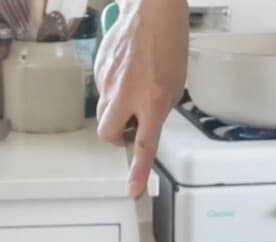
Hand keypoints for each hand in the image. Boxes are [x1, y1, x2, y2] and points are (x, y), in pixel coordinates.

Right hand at [95, 0, 188, 196]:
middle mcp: (127, 94)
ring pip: (104, 112)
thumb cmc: (169, 43)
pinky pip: (102, 90)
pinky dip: (113, 89)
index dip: (138, 170)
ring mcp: (109, 81)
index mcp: (153, 100)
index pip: (145, 144)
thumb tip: (144, 122)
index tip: (132, 190)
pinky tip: (127, 71)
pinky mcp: (99, 68)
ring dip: (117, 112)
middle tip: (132, 127)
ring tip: (134, 91)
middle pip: (108, 134)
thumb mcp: (175, 84)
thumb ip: (159, 108)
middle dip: (117, 137)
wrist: (152, 8)